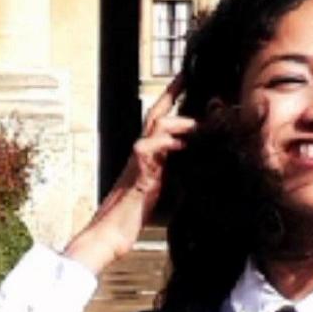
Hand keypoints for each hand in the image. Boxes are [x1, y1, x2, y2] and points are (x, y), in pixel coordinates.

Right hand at [64, 78, 191, 274]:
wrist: (110, 235)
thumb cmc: (134, 218)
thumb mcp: (163, 193)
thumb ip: (176, 177)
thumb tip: (202, 169)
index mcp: (149, 157)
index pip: (162, 124)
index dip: (173, 104)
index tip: (187, 86)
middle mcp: (142, 154)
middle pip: (155, 114)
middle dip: (170, 93)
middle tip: (185, 75)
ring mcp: (138, 162)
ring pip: (155, 126)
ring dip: (178, 120)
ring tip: (198, 122)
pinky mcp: (137, 174)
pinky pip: (150, 149)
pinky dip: (167, 143)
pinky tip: (182, 144)